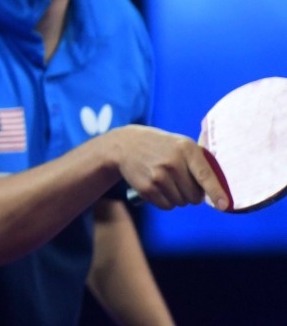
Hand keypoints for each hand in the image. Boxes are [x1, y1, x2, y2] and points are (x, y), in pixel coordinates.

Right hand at [109, 125, 228, 210]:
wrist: (125, 144)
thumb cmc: (160, 146)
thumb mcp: (180, 144)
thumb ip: (199, 162)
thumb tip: (218, 191)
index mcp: (186, 149)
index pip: (205, 175)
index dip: (216, 192)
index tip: (225, 205)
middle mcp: (172, 163)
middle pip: (195, 196)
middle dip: (192, 194)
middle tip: (182, 181)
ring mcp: (158, 176)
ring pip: (181, 202)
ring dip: (178, 198)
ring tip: (167, 181)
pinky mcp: (147, 188)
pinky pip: (167, 206)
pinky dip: (166, 201)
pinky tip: (158, 187)